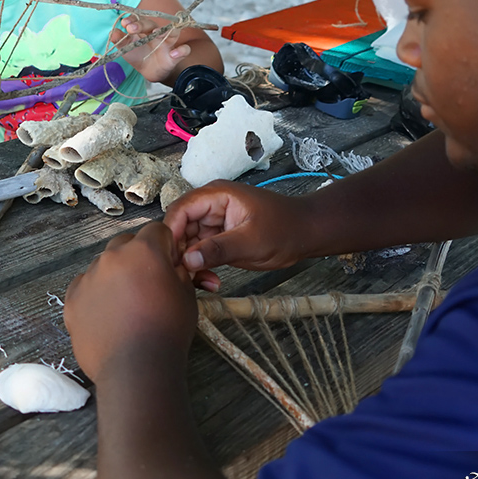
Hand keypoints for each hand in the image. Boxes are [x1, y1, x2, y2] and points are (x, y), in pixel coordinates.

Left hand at [64, 223, 197, 382]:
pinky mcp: (72, 297)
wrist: (136, 369)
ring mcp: (89, 276)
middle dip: (138, 257)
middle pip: (126, 244)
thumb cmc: (167, 331)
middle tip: (147, 284)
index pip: (156, 230)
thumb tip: (171, 264)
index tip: (168, 264)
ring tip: (126, 304)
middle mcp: (112, 256)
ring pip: (104, 264)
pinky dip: (95, 293)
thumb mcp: (187, 295)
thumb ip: (178, 271)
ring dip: (115, 275)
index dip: (165, 246)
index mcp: (144, 250)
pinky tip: (107, 313)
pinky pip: (85, 285)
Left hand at [113, 15, 189, 82]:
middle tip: (131, 29)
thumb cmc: (138, 55)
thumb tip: (113, 33)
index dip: (132, 20)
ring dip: (165, 31)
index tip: (124, 24)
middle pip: (152, 24)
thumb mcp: (127, 49)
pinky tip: (175, 53)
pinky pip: (184, 50)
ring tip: (156, 33)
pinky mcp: (175, 55)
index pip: (139, 20)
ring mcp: (168, 43)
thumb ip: (120, 41)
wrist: (149, 72)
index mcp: (144, 29)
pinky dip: (182, 51)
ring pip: (172, 32)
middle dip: (142, 25)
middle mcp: (157, 33)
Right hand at [163, 180, 311, 284]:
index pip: (180, 210)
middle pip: (179, 228)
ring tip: (205, 283)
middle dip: (181, 253)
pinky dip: (202, 268)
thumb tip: (186, 259)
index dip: (171, 234)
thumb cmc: (284, 230)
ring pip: (187, 243)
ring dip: (191, 264)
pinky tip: (212, 282)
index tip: (171, 260)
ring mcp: (213, 222)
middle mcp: (210, 206)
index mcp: (216, 195)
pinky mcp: (217, 237)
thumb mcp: (251, 242)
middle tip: (186, 278)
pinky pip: (199, 252)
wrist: (306, 234)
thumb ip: (218, 249)